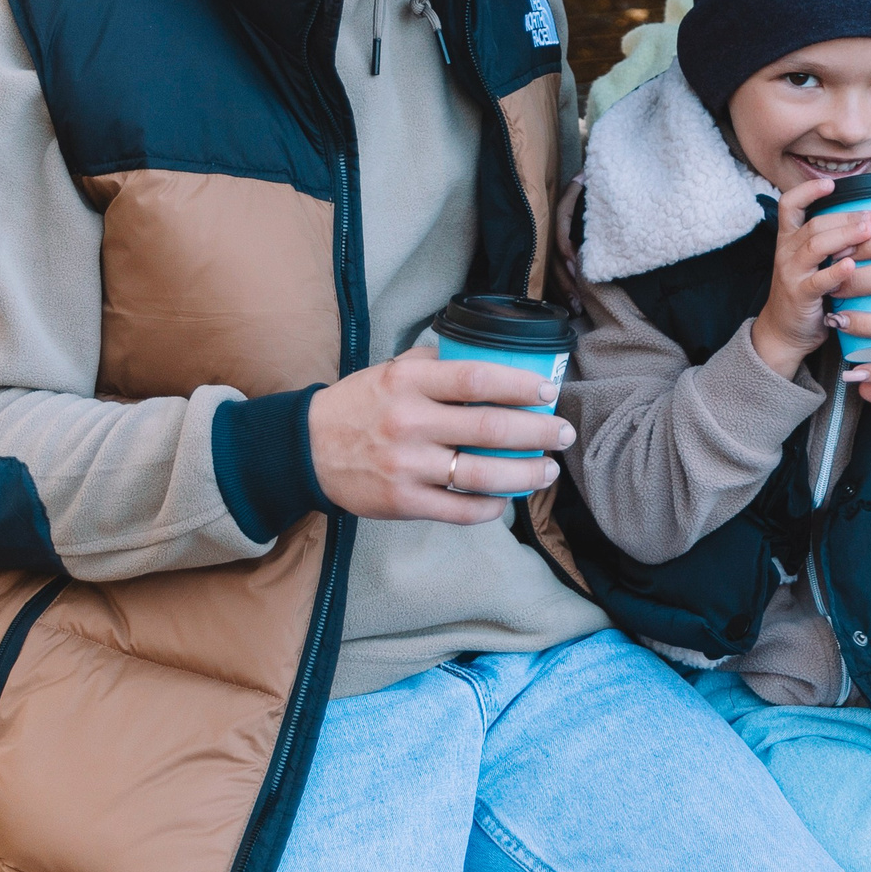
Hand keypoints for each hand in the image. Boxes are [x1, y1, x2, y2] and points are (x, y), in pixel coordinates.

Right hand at [306, 348, 576, 523]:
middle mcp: (409, 421)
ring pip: (481, 473)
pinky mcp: (402, 501)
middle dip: (538, 432)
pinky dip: (488, 507)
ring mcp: (406, 465)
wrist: (307, 449)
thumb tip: (491, 362)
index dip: (520, 384)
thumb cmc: (359, 405)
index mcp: (408, 381)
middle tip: (564, 433)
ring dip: (525, 474)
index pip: (476, 378)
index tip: (548, 391)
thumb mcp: (391, 370)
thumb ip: (437, 363)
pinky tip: (504, 500)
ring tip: (548, 471)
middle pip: (490, 426)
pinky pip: (458, 509)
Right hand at [748, 178, 870, 376]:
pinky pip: (817, 281)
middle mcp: (787, 252)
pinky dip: (835, 272)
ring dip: (844, 235)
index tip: (831, 184)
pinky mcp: (799, 296)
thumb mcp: (811, 262)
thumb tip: (870, 223)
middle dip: (845, 217)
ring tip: (868, 230)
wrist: (783, 332)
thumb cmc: (806, 293)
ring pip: (815, 246)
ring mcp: (791, 274)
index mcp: (789, 239)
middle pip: (814, 224)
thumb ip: (831, 242)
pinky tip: (852, 265)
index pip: (789, 205)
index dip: (808, 190)